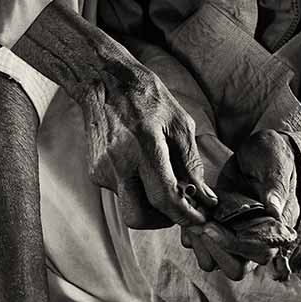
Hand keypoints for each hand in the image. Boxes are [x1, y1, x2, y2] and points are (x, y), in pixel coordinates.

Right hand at [74, 60, 217, 228]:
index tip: (200, 219)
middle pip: (139, 217)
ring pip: (130, 206)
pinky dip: (138, 188)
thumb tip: (205, 196)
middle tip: (179, 208)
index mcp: (144, 147)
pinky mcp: (95, 172)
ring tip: (164, 180)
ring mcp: (103, 170)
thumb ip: (191, 163)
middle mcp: (119, 164)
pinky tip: (144, 166)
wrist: (104, 81)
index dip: (185, 215)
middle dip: (162, 220)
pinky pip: (121, 192)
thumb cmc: (147, 98)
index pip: (164, 198)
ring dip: (150, 203)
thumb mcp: (180, 123)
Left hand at [183, 130, 299, 279]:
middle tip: (200, 225)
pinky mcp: (219, 231)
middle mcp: (257, 240)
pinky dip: (191, 237)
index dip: (232, 244)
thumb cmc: (271, 155)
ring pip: (216, 263)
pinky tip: (189, 214)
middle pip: (236, 268)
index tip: (210, 227)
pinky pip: (202, 248)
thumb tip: (275, 210)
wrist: (255, 151)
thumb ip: (275, 185)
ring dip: (201, 245)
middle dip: (214, 250)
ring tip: (193, 219)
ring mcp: (236, 237)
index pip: (258, 251)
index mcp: (277, 227)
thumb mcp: (275, 163)